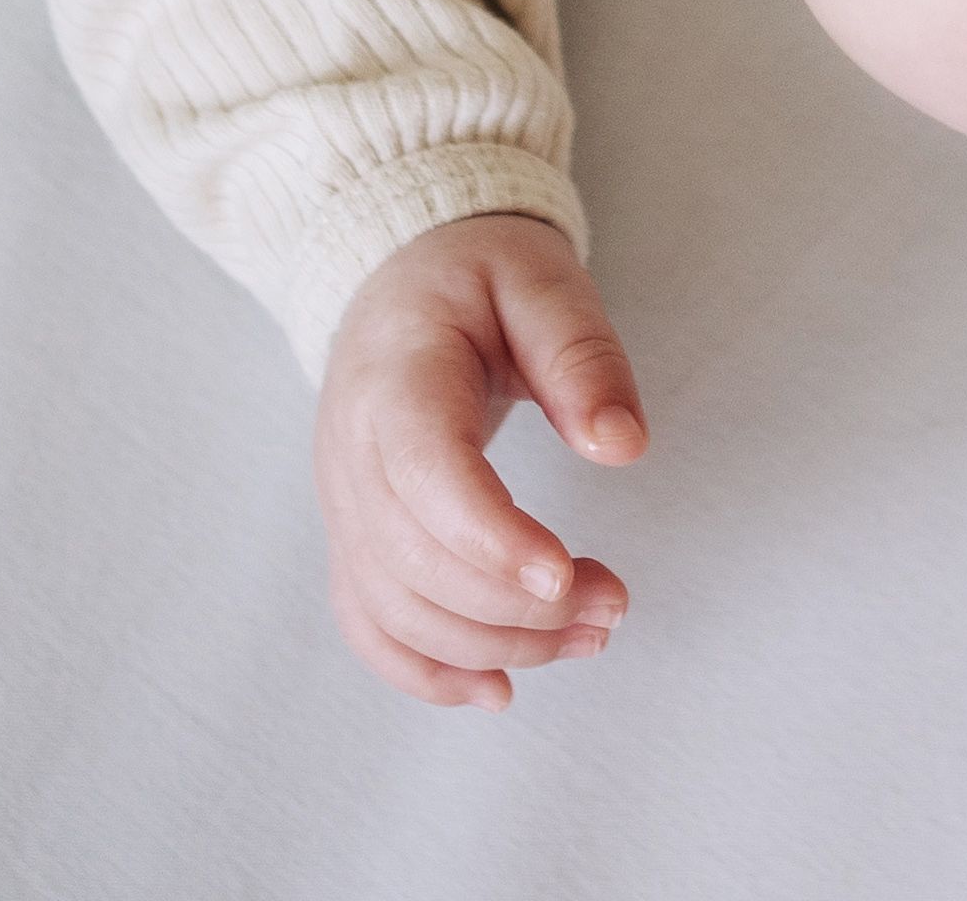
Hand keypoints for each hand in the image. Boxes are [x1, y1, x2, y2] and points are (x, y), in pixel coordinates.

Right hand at [315, 212, 649, 708]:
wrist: (401, 277)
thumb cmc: (476, 276)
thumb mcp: (541, 280)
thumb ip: (583, 357)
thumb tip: (622, 446)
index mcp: (394, 379)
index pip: (426, 477)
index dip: (492, 541)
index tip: (568, 575)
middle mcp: (351, 452)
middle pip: (415, 562)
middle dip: (520, 607)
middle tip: (615, 601)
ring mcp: (343, 502)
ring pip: (398, 608)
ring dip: (497, 645)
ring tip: (592, 633)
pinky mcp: (355, 536)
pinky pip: (371, 624)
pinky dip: (428, 672)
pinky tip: (500, 689)